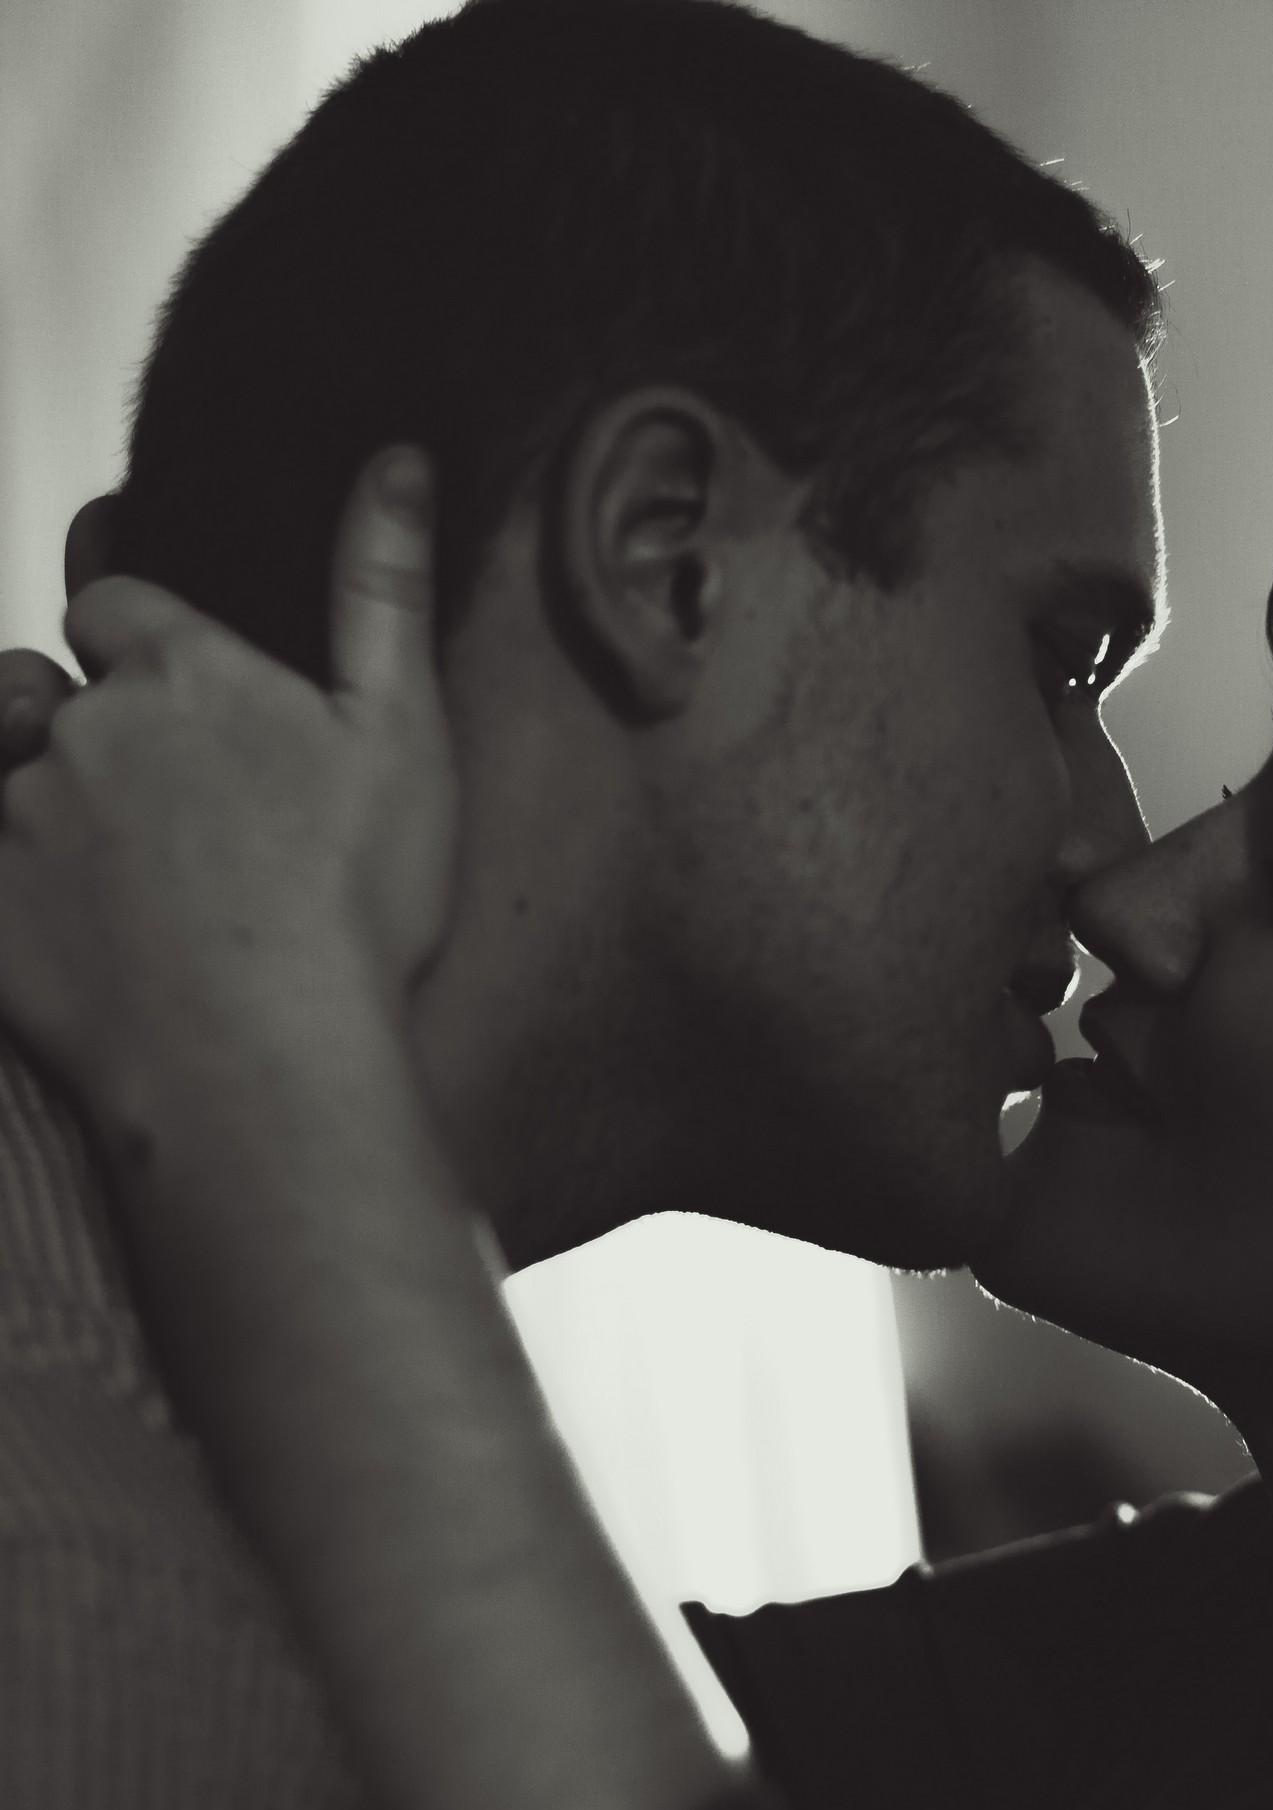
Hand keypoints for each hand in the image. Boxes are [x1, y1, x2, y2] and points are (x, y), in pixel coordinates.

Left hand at [0, 447, 455, 1113]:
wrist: (264, 1059)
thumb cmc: (353, 901)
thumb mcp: (403, 734)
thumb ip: (382, 588)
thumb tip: (395, 457)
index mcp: (185, 674)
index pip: (115, 600)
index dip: (132, 620)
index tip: (147, 642)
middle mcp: (85, 727)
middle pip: (47, 687)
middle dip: (87, 720)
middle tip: (168, 799)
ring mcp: (22, 819)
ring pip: (5, 773)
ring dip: (39, 793)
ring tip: (121, 863)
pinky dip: (17, 873)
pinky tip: (75, 918)